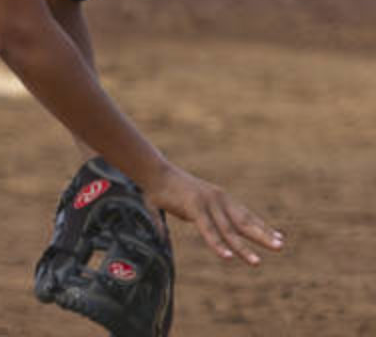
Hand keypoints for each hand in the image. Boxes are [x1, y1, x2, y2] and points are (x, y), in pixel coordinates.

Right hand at [146, 163, 283, 264]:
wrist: (153, 172)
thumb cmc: (168, 188)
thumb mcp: (189, 203)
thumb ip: (192, 215)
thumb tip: (186, 226)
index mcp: (220, 198)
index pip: (246, 215)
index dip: (263, 226)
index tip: (279, 237)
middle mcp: (219, 200)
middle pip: (245, 221)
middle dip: (263, 235)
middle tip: (281, 246)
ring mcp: (208, 204)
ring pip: (229, 231)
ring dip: (243, 248)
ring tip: (256, 262)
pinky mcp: (194, 208)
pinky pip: (208, 231)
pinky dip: (217, 244)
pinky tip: (227, 257)